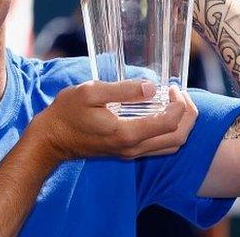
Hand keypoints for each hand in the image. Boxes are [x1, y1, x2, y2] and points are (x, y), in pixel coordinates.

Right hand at [30, 80, 197, 162]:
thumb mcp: (90, 92)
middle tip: (180, 94)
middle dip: (188, 115)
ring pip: (172, 146)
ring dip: (182, 125)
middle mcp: (133, 148)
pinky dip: (170, 131)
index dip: (179, 104)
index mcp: (126, 133)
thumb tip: (151, 87)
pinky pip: (160, 147)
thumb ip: (122, 89)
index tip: (172, 88)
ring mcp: (130, 153)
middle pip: (178, 138)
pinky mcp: (127, 152)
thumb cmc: (67, 112)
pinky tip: (161, 113)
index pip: (169, 123)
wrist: (51, 139)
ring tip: (176, 102)